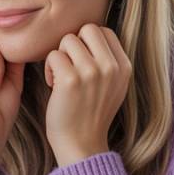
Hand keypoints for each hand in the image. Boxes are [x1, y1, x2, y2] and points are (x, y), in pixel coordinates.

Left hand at [44, 23, 130, 166]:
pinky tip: (54, 85)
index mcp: (124, 67)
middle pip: (87, 29)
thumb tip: (93, 35)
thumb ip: (109, 62)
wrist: (82, 145)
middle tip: (70, 66)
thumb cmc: (91, 115)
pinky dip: (49, 68)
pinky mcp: (70, 80)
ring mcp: (92, 72)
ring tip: (61, 77)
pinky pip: (53, 55)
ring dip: (60, 56)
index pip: (104, 31)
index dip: (88, 43)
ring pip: (68, 40)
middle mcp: (111, 67)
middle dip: (74, 44)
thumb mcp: (113, 87)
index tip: (83, 63)